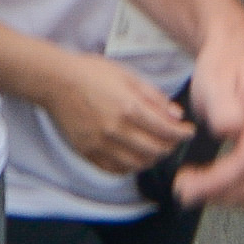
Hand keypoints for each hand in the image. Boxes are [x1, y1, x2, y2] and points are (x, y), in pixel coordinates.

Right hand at [37, 45, 191, 177]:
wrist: (56, 82)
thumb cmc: (90, 73)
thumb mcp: (127, 75)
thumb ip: (153, 97)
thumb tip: (176, 114)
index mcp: (128, 107)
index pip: (166, 129)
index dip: (182, 133)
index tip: (188, 132)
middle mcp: (115, 129)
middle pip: (155, 150)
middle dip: (170, 146)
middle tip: (174, 140)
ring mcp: (100, 144)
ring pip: (137, 163)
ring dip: (152, 158)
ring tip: (157, 149)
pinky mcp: (88, 152)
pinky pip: (115, 169)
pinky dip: (130, 166)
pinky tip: (135, 157)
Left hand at [173, 19, 243, 212]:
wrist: (235, 51)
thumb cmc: (224, 64)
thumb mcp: (215, 79)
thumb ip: (223, 106)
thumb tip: (230, 130)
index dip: (216, 180)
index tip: (185, 184)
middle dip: (218, 194)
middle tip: (183, 191)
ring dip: (224, 196)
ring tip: (192, 186)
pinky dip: (231, 190)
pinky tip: (209, 180)